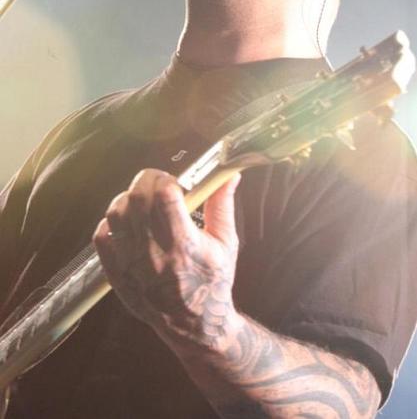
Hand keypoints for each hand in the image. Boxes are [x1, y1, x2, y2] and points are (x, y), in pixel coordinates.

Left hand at [93, 169, 240, 349]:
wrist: (195, 325)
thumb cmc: (213, 282)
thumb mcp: (226, 243)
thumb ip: (222, 206)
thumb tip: (229, 176)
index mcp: (184, 245)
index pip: (164, 196)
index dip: (166, 179)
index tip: (174, 181)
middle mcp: (154, 254)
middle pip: (136, 199)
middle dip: (146, 181)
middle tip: (157, 183)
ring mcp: (131, 265)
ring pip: (115, 214)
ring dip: (127, 198)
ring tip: (142, 202)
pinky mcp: (117, 274)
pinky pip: (101, 237)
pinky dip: (110, 223)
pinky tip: (126, 223)